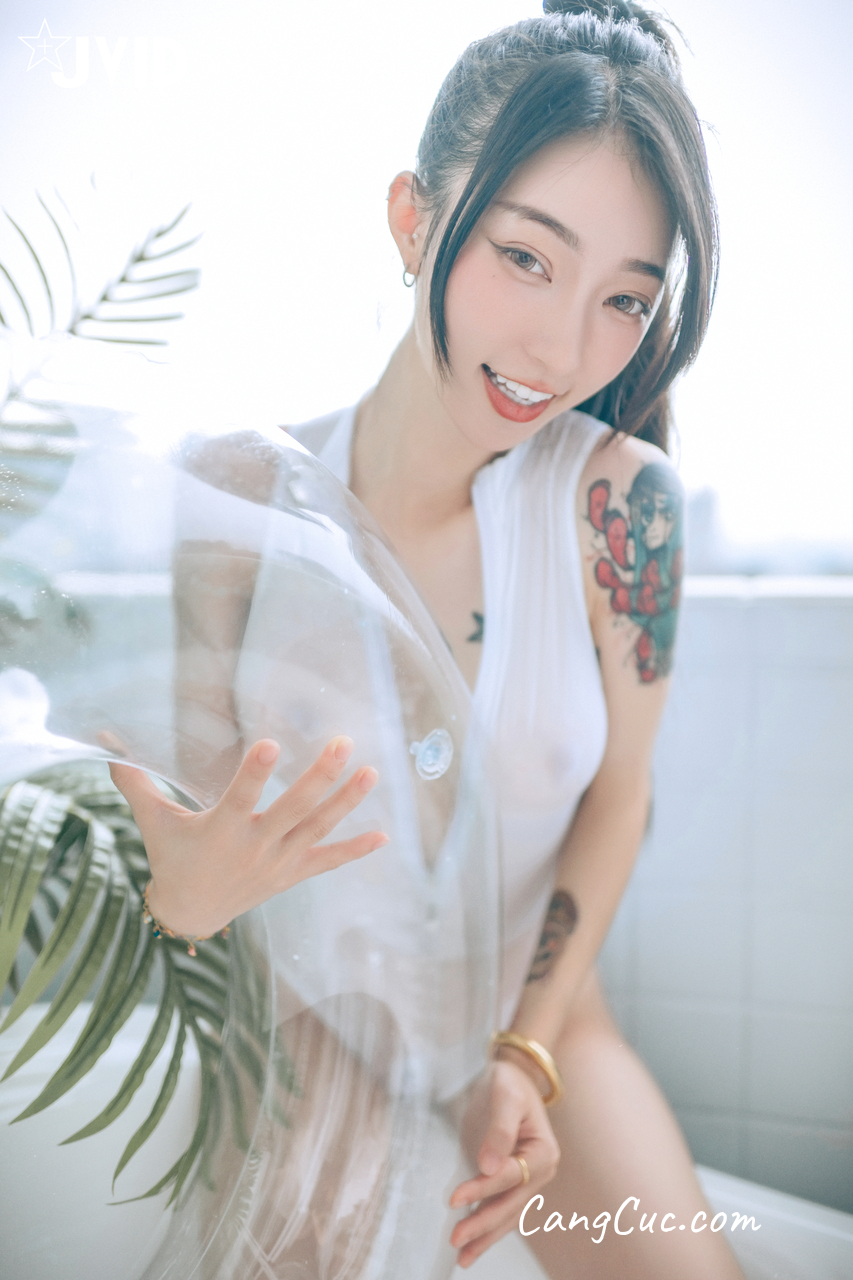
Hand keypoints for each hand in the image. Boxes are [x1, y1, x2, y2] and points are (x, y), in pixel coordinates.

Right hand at [108, 736, 386, 937]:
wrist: (190, 914)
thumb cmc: (170, 856)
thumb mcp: (152, 820)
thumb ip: (135, 780)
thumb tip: (106, 739)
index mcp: (220, 831)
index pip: (240, 798)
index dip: (255, 773)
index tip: (270, 743)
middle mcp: (255, 847)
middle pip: (292, 810)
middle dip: (319, 777)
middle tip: (343, 742)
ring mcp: (278, 863)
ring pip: (318, 830)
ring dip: (347, 803)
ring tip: (372, 772)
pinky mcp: (292, 874)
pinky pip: (328, 862)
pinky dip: (355, 851)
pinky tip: (384, 836)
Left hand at [449, 1059, 559, 1268]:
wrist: (513, 1077)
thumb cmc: (510, 1083)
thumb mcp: (506, 1097)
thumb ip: (499, 1130)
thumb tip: (487, 1166)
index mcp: (543, 1152)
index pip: (509, 1176)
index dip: (482, 1189)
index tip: (453, 1199)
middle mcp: (540, 1172)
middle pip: (509, 1204)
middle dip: (483, 1223)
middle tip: (455, 1239)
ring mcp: (528, 1181)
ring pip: (507, 1215)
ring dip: (485, 1236)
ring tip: (462, 1257)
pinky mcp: (513, 1184)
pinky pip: (502, 1210)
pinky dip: (488, 1228)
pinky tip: (472, 1245)